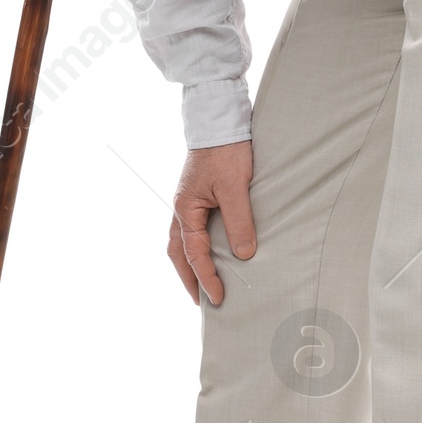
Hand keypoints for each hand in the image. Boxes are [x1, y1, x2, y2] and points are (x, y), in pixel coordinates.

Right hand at [168, 139, 255, 305]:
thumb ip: (239, 221)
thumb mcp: (235, 187)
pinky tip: (210, 251)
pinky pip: (191, 229)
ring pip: (181, 242)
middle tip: (201, 301)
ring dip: (190, 264)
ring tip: (202, 283)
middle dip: (188, 278)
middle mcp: (182, 209)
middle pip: (178, 253)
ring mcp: (188, 202)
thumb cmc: (225, 151)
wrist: (219, 120)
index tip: (218, 299)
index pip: (195, 254)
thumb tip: (243, 254)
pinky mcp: (197, 196)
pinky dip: (196, 247)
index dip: (206, 278)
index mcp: (186, 209)